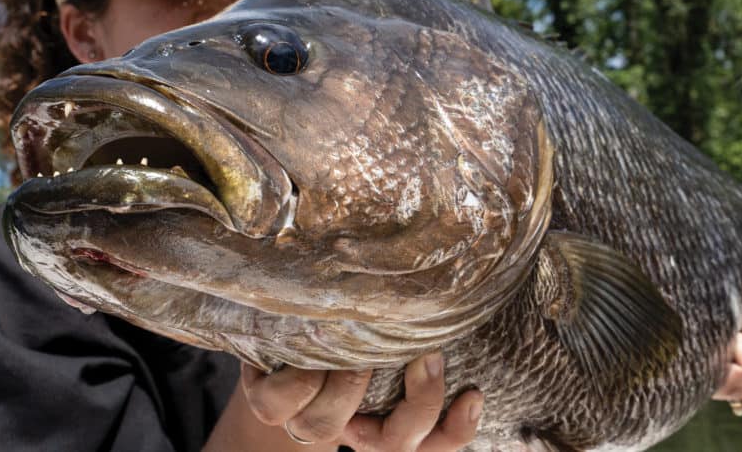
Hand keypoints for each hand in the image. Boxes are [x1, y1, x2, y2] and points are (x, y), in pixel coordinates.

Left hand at [241, 352, 482, 450]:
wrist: (278, 339)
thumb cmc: (346, 332)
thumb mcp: (387, 336)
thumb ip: (413, 336)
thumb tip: (456, 304)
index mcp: (385, 424)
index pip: (432, 445)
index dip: (456, 430)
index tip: (474, 393)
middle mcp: (351, 431)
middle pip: (393, 444)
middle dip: (418, 402)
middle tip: (428, 356)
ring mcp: (307, 421)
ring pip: (330, 425)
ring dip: (351, 384)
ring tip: (365, 346)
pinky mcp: (268, 403)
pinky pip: (283, 401)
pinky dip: (303, 374)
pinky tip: (319, 337)